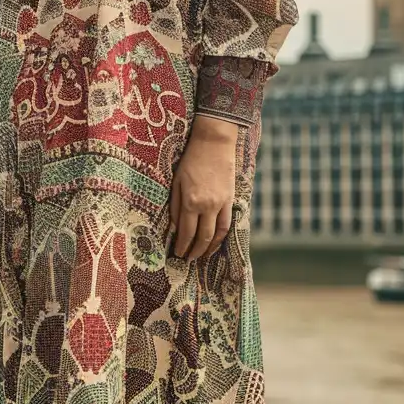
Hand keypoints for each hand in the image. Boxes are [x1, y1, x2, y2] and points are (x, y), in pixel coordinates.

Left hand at [168, 115, 238, 258]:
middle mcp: (207, 206)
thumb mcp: (176, 180)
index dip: (181, 245)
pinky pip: (227, 224)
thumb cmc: (190, 159)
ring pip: (216, 234)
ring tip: (200, 257)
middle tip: (187, 260)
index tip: (176, 254)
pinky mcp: (230, 200)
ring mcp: (220, 204)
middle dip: (193, 251)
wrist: (213, 143)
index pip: (185, 231)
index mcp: (190, 201)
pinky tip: (215, 243)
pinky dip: (221, 237)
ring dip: (208, 249)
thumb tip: (173, 226)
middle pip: (201, 237)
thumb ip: (174, 205)